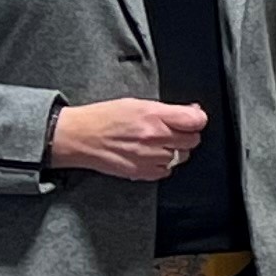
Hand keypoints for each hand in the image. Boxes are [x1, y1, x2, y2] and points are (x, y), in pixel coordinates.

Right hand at [50, 98, 207, 179]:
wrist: (78, 137)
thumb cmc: (103, 118)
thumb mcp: (136, 103)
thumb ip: (167, 110)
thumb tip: (192, 111)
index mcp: (153, 115)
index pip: (196, 120)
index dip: (197, 119)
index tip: (192, 120)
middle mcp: (153, 137)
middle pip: (192, 140)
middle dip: (186, 135)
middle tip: (172, 132)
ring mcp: (148, 157)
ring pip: (181, 157)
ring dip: (174, 151)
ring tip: (155, 143)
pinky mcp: (141, 172)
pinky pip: (166, 171)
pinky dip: (162, 165)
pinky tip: (148, 155)